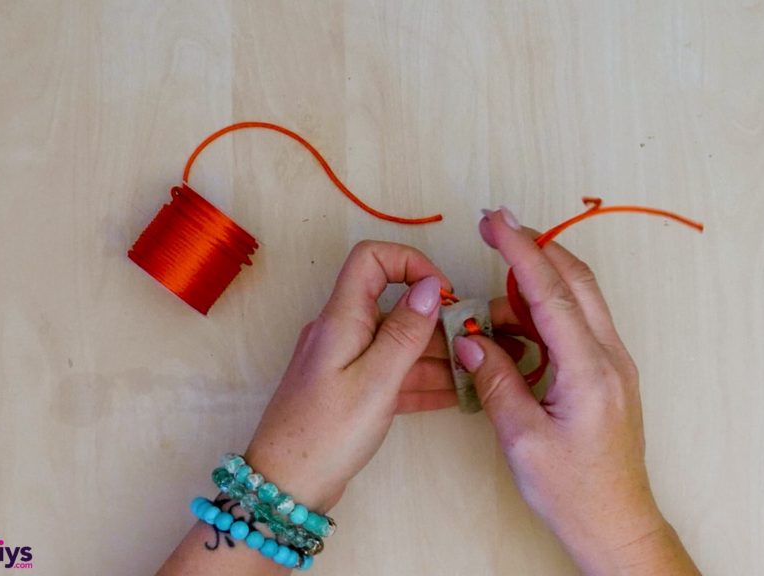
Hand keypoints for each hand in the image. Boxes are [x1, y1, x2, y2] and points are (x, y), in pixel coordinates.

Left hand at [243, 240, 454, 510]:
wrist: (285, 486)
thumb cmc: (326, 433)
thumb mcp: (375, 381)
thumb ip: (405, 332)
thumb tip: (429, 286)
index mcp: (341, 319)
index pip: (372, 259)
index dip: (411, 263)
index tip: (443, 293)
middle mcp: (342, 332)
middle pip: (394, 305)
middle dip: (438, 319)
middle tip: (478, 340)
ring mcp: (346, 361)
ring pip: (398, 343)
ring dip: (437, 354)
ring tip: (478, 370)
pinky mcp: (351, 390)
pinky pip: (392, 373)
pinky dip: (422, 380)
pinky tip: (457, 393)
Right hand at [453, 208, 698, 574]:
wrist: (617, 524)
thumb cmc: (575, 493)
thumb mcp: (522, 440)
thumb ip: (495, 380)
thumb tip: (470, 340)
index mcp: (590, 371)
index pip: (551, 292)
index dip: (520, 250)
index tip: (495, 220)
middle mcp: (610, 358)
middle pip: (575, 280)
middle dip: (533, 247)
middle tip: (494, 227)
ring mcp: (613, 364)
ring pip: (577, 301)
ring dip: (534, 288)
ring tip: (488, 310)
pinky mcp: (607, 374)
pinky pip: (577, 326)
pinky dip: (544, 315)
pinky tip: (513, 331)